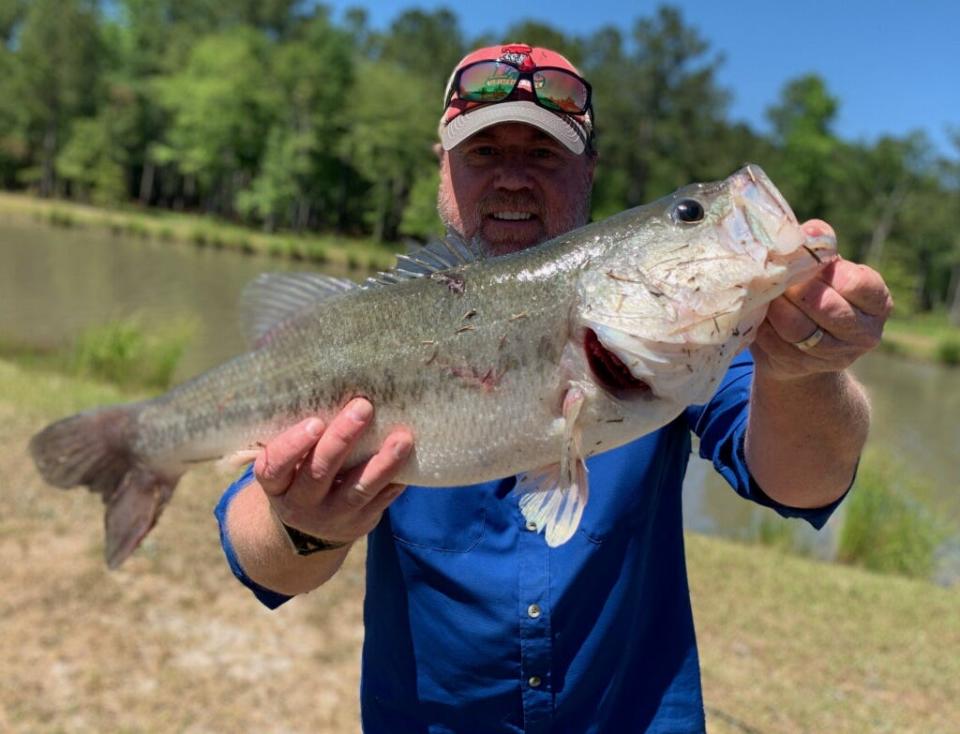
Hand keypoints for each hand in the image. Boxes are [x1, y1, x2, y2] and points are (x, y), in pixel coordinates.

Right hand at [253, 398, 412, 544]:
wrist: (311, 524)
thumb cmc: (299, 472)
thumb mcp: (289, 460)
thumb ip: (303, 436)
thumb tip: (338, 387)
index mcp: (275, 483)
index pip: (276, 465)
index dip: (293, 445)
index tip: (315, 422)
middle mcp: (300, 504)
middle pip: (319, 472)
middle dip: (342, 439)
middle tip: (363, 407)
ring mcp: (331, 517)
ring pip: (358, 489)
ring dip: (382, 463)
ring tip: (402, 438)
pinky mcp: (360, 523)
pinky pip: (381, 500)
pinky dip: (395, 478)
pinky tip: (409, 457)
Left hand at [751, 219, 893, 380]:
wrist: (798, 343)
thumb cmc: (813, 292)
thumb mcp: (824, 269)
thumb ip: (820, 247)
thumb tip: (811, 229)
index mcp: (877, 301)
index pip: (858, 284)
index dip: (827, 271)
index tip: (806, 263)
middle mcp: (864, 333)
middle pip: (827, 308)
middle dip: (797, 289)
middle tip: (776, 274)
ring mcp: (834, 356)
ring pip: (798, 329)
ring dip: (776, 307)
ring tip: (764, 291)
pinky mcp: (802, 367)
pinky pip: (776, 344)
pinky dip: (762, 326)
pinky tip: (758, 314)